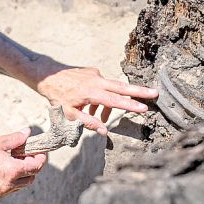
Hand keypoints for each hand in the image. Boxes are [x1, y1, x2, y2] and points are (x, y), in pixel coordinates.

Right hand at [0, 129, 46, 198]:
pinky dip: (13, 180)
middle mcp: (8, 184)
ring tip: (16, 160)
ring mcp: (0, 191)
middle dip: (32, 166)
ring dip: (23, 174)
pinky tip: (5, 168)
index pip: (35, 167)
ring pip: (20, 185)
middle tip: (28, 154)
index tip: (40, 152)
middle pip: (30, 178)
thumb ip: (15, 139)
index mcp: (11, 171)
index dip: (40, 158)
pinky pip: (10, 188)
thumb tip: (26, 133)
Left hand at [37, 66, 157, 134]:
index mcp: (91, 92)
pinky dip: (100, 98)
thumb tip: (104, 131)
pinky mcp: (93, 72)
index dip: (130, 105)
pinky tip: (89, 106)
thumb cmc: (57, 97)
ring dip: (110, 104)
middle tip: (155, 93)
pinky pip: (102, 86)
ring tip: (99, 117)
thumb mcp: (69, 115)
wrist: (47, 76)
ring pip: (111, 89)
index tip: (144, 108)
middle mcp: (96, 81)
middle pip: (122, 87)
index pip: (115, 100)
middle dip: (139, 91)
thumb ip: (88, 123)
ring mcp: (95, 74)